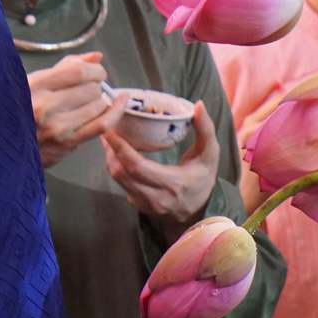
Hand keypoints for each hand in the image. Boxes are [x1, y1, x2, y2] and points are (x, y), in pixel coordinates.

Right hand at [31, 52, 114, 167]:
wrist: (5, 146)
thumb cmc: (21, 110)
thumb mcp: (33, 82)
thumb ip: (66, 67)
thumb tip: (96, 57)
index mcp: (35, 86)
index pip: (78, 71)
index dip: (94, 70)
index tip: (96, 72)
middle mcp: (45, 106)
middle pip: (90, 88)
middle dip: (95, 86)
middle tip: (87, 90)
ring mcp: (58, 127)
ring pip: (98, 105)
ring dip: (99, 101)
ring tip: (87, 103)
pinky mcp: (68, 143)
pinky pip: (103, 124)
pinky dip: (116, 111)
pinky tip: (121, 102)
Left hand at [101, 103, 219, 230]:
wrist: (199, 211)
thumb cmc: (203, 179)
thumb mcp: (210, 154)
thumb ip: (205, 129)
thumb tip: (199, 105)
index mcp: (173, 183)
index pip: (138, 167)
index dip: (121, 149)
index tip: (111, 131)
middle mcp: (156, 197)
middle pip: (122, 173)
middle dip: (111, 151)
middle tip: (107, 130)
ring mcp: (145, 203)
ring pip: (118, 179)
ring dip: (111, 159)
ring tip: (109, 140)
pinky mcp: (138, 205)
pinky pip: (121, 184)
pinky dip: (117, 168)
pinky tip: (117, 154)